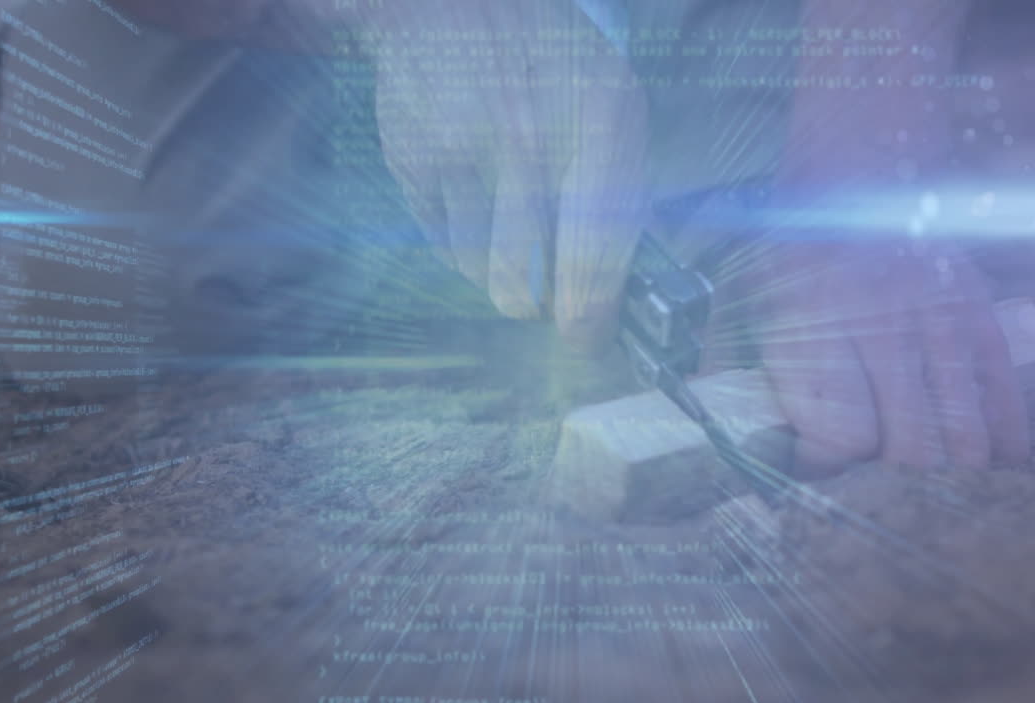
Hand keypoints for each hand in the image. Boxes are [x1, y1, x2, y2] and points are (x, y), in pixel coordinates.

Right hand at [370, 0, 648, 347]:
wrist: (452, 3)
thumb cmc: (550, 60)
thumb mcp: (612, 102)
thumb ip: (621, 187)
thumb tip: (618, 286)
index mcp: (598, 124)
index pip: (591, 256)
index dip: (589, 317)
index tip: (588, 337)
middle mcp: (525, 142)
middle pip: (519, 288)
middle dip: (538, 310)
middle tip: (548, 303)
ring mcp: (459, 154)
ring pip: (479, 274)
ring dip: (501, 275)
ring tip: (513, 231)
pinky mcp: (413, 164)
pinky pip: (443, 246)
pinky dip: (465, 245)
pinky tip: (476, 200)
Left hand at [697, 232, 1030, 476]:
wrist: (858, 172)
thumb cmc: (793, 250)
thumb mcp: (747, 298)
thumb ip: (743, 371)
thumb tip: (747, 448)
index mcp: (815, 320)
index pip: (842, 433)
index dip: (830, 466)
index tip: (821, 464)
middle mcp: (883, 320)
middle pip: (908, 444)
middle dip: (893, 482)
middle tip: (878, 488)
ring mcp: (939, 314)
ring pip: (961, 428)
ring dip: (952, 472)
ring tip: (935, 495)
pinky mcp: (979, 307)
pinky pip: (1003, 386)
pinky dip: (1004, 434)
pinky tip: (998, 462)